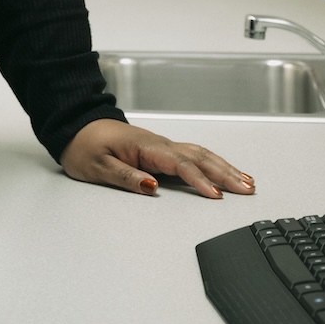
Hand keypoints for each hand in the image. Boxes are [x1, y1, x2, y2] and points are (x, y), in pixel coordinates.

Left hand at [59, 118, 254, 198]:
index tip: (215, 195)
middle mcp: (159, 144)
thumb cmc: (85, 147)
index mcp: (145, 147)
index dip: (199, 181)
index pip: (180, 165)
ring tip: (247, 182)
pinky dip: (213, 163)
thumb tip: (151, 186)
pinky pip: (194, 155)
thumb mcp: (98, 166)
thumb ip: (125, 176)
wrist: (76, 127)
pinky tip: (224, 171)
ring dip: (225, 167)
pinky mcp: (161, 151)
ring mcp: (162, 146)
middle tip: (248, 189)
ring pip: (201, 154)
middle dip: (225, 173)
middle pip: (199, 158)